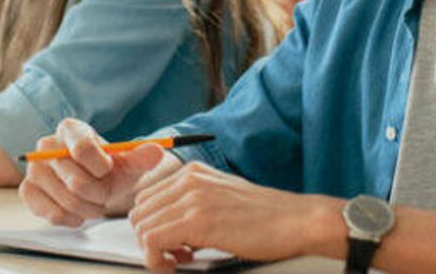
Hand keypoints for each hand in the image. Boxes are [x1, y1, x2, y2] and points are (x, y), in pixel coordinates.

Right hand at [20, 118, 175, 225]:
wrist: (95, 185)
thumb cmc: (110, 171)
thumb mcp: (129, 163)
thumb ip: (143, 156)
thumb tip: (157, 150)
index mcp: (70, 129)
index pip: (83, 149)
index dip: (101, 167)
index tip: (108, 170)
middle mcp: (47, 144)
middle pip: (76, 181)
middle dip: (98, 194)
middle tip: (103, 193)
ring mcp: (34, 168)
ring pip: (66, 199)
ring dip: (87, 208)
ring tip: (94, 202)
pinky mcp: (28, 190)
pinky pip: (50, 212)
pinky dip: (70, 218)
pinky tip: (78, 213)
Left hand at [129, 163, 344, 269]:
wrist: (296, 221)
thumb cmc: (266, 217)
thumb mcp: (222, 198)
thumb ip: (194, 204)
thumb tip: (169, 227)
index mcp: (193, 172)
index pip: (147, 198)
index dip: (152, 226)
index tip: (170, 244)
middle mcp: (189, 180)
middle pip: (139, 213)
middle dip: (149, 240)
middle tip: (174, 255)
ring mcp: (192, 199)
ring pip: (142, 228)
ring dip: (154, 252)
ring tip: (180, 260)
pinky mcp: (198, 221)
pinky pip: (153, 242)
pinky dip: (158, 260)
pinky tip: (178, 264)